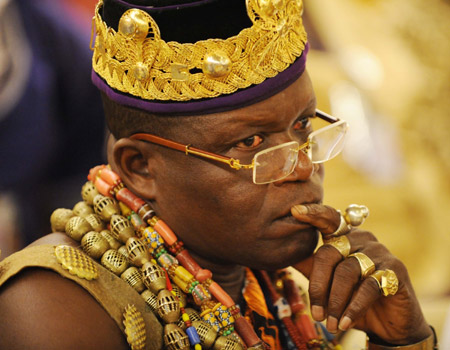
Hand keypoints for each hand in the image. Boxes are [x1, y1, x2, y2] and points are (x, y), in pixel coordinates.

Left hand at [290, 204, 431, 344]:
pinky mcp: (395, 271)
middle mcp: (362, 239)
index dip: (313, 214)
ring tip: (328, 324)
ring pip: (347, 272)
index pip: (328, 220)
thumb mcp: (328, 283)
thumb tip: (281, 254)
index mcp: (344, 237)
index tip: (295, 211)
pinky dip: (353, 308)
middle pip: (329, 254)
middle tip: (316, 314)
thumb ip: (309, 267)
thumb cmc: (353, 298)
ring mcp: (380, 252)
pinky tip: (344, 323)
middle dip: (318, 286)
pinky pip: (368, 287)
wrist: (390, 324)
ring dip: (334, 301)